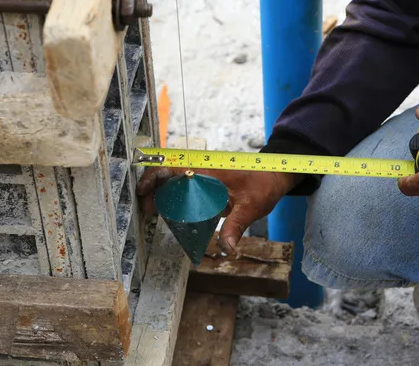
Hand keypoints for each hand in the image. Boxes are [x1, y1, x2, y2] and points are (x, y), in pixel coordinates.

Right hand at [136, 167, 301, 252]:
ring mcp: (204, 176)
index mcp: (207, 170)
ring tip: (154, 212)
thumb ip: (235, 227)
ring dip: (162, 194)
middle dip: (154, 190)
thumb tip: (227, 250)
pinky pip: (185, 187)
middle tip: (148, 209)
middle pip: (168, 175)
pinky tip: (171, 212)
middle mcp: (202, 170)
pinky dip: (174, 197)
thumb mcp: (250, 207)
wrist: (275, 174)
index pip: (173, 168)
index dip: (154, 177)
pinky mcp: (207, 183)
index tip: (143, 192)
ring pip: (175, 181)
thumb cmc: (263, 185)